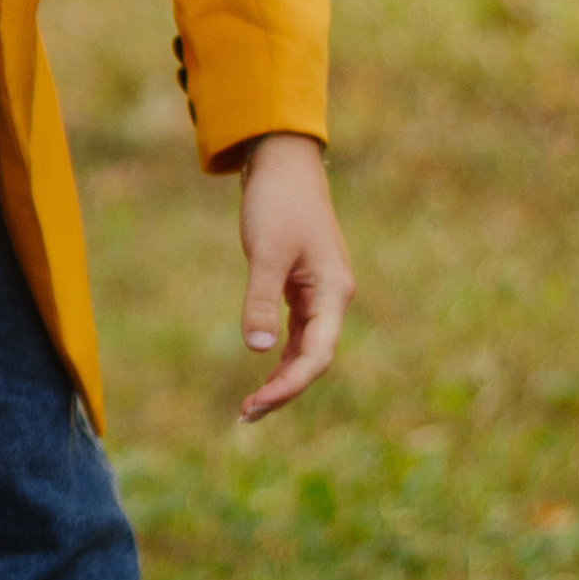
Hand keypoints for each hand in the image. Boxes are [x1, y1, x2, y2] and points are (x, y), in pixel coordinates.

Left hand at [235, 133, 352, 419]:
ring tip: (250, 405)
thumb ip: (261, 300)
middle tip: (245, 414)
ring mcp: (320, 293)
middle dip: (283, 389)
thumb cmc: (278, 204)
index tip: (257, 403)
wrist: (284, 164)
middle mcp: (332, 298)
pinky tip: (264, 371)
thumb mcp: (266, 252)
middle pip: (314, 359)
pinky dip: (281, 354)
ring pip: (306, 348)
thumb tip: (257, 348)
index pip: (317, 355)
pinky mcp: (304, 286)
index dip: (289, 385)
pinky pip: (297, 332)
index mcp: (332, 292)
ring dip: (282, 377)